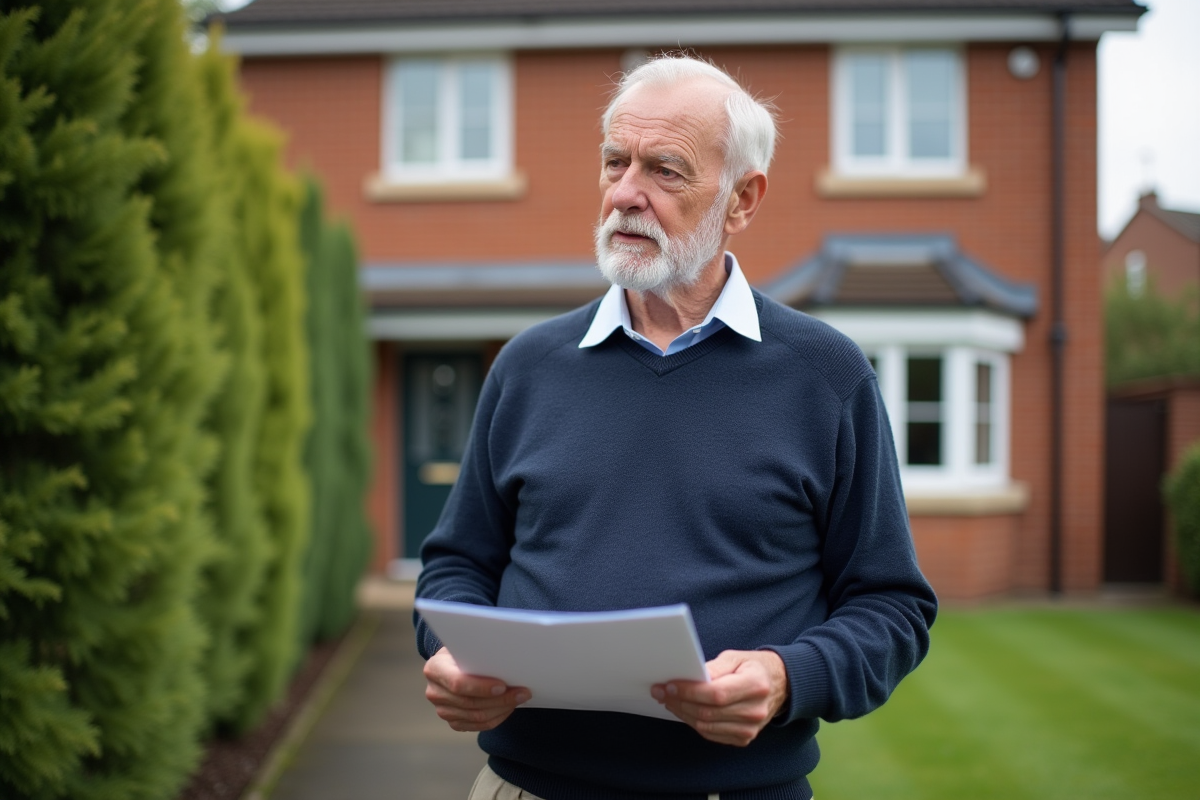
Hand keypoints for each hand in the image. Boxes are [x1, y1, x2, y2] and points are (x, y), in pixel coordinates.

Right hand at [423, 647, 530, 731]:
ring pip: (477, 716)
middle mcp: (435, 692)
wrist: (452, 664)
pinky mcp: (454, 722)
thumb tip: (506, 656)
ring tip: (520, 698)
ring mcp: (443, 710)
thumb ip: (477, 652)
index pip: (457, 683)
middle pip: (470, 703)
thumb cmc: (462, 651)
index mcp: (434, 669)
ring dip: (502, 709)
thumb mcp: (465, 645)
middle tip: (522, 692)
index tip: (503, 685)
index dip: (481, 687)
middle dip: (500, 699)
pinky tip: (509, 707)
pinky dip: (497, 717)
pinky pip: (479, 725)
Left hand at [651, 649, 788, 746]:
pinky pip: (712, 734)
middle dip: (679, 702)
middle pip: (708, 712)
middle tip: (660, 692)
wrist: (779, 685)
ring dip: (683, 713)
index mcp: (755, 685)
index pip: (716, 694)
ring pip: (707, 726)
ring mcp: (751, 728)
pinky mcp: (744, 738)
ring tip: (668, 700)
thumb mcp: (736, 657)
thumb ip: (714, 668)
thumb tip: (691, 677)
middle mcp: (755, 710)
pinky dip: (694, 723)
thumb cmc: (753, 667)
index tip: (669, 685)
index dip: (689, 691)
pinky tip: (683, 710)